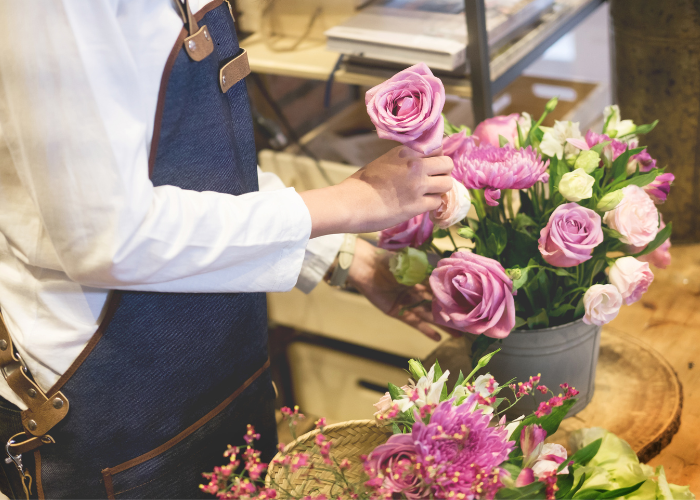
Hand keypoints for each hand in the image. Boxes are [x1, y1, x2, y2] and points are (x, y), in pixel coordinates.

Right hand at [300, 146, 452, 237]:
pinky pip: (438, 202)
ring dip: (439, 190)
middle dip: (443, 174)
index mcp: (405, 152)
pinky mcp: (417, 205)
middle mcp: (415, 166)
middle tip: (433, 182)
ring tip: (427, 195)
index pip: (436, 148)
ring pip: (447, 184)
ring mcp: (418, 186)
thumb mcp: (383, 162)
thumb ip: (403, 161)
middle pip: (447, 164)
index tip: (431, 167)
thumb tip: (419, 165)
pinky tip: (421, 206)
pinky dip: (432, 205)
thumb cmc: (361, 185)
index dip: (436, 159)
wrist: (350, 203)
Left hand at [346, 238, 461, 341]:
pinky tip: (438, 338)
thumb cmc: (389, 260)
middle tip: (470, 326)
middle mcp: (418, 291)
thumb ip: (433, 270)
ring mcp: (408, 302)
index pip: (443, 290)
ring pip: (430, 316)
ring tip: (459, 334)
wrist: (366, 267)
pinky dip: (425, 330)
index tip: (471, 306)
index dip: (456, 299)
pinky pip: (415, 322)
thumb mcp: (415, 263)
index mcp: (423, 278)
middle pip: (439, 306)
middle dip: (453, 315)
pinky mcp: (398, 312)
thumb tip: (455, 271)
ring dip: (443, 325)